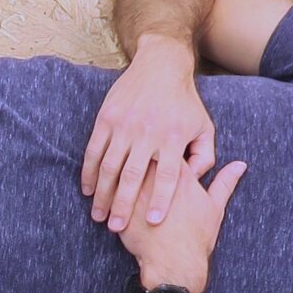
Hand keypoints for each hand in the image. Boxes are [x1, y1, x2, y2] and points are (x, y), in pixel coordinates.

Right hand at [81, 37, 216, 233]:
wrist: (161, 64)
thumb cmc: (185, 102)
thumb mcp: (204, 127)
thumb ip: (204, 156)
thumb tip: (196, 181)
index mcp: (172, 137)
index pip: (167, 175)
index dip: (160, 200)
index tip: (154, 222)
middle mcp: (147, 132)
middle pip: (134, 176)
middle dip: (124, 205)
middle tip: (117, 228)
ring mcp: (124, 125)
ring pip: (110, 166)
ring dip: (102, 193)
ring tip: (99, 215)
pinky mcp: (107, 118)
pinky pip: (94, 150)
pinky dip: (89, 172)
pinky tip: (88, 189)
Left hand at [118, 157, 245, 292]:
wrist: (175, 264)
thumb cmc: (196, 237)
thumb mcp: (215, 207)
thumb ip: (225, 182)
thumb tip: (240, 165)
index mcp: (180, 175)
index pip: (168, 145)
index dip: (163, 144)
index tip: (160, 147)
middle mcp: (157, 179)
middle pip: (143, 152)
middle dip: (139, 151)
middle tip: (136, 154)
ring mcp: (138, 192)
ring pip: (123, 168)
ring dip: (121, 167)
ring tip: (120, 171)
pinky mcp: (122, 207)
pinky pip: (110, 190)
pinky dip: (109, 187)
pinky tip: (109, 189)